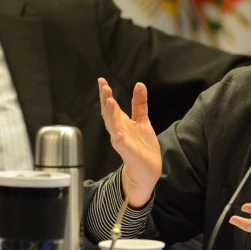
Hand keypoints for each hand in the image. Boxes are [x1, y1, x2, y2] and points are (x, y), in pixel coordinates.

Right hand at [98, 78, 160, 207]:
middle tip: (105, 88)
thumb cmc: (142, 145)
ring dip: (110, 115)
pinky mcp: (129, 154)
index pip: (112, 106)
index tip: (102, 81)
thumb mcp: (142, 120)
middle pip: (109, 114)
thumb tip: (139, 84)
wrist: (148, 169)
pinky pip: (122, 147)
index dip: (106, 94)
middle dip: (106, 101)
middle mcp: (119, 131)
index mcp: (121, 122)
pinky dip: (119, 140)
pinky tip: (118, 134)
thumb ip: (139, 103)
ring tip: (109, 102)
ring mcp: (122, 142)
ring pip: (113, 127)